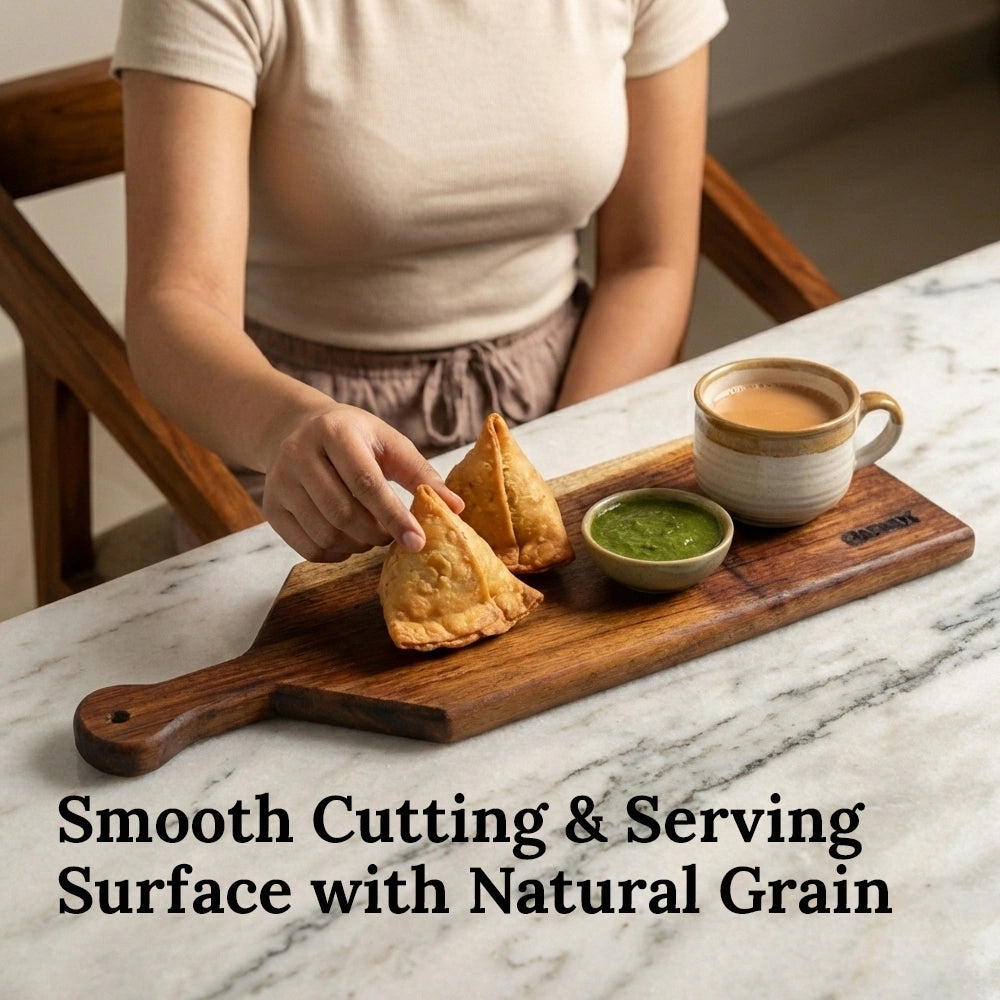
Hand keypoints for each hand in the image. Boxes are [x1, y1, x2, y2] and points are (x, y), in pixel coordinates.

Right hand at [261, 403, 463, 561]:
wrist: (297, 428)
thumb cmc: (356, 438)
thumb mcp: (389, 443)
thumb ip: (421, 474)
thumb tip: (456, 507)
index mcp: (335, 432)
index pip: (366, 483)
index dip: (394, 516)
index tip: (418, 541)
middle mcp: (299, 454)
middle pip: (343, 513)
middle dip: (376, 533)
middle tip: (393, 536)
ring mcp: (280, 482)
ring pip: (325, 534)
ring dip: (358, 545)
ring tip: (372, 535)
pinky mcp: (271, 507)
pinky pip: (308, 548)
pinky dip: (337, 554)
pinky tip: (349, 540)